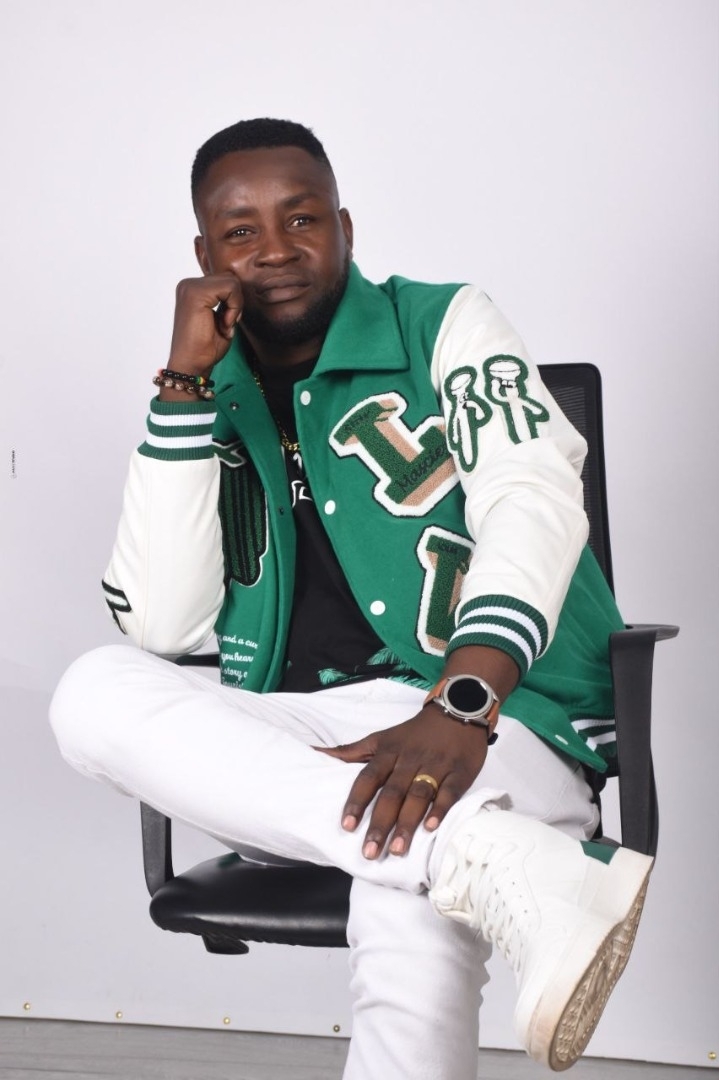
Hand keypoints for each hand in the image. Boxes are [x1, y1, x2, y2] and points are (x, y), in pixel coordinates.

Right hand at [167, 274, 244, 376]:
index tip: (226, 323)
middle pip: (229, 278)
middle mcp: (188, 284)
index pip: (225, 281)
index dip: (234, 302)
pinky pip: (230, 288)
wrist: (192, 365)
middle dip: (236, 302)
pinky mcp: (195, 293)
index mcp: (191, 289)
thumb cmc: (205, 348)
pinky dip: (234, 307)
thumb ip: (226, 300)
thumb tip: (239, 286)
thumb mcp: (220, 317)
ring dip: (235, 306)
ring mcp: (190, 287)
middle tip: (226, 324)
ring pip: (231, 281)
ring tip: (224, 325)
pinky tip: (224, 324)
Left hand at [318, 705, 488, 858]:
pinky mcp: (459, 772)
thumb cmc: (413, 732)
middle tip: (370, 852)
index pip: (369, 777)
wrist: (456, 711)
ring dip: (407, 823)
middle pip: (391, 793)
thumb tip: (314, 754)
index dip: (357, 801)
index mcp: (388, 752)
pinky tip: (431, 828)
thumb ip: (350, 752)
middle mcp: (409, 760)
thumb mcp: (380, 738)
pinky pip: (449, 791)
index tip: (347, 826)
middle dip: (380, 823)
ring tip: (396, 850)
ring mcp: (435, 766)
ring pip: (418, 795)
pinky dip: (440, 809)